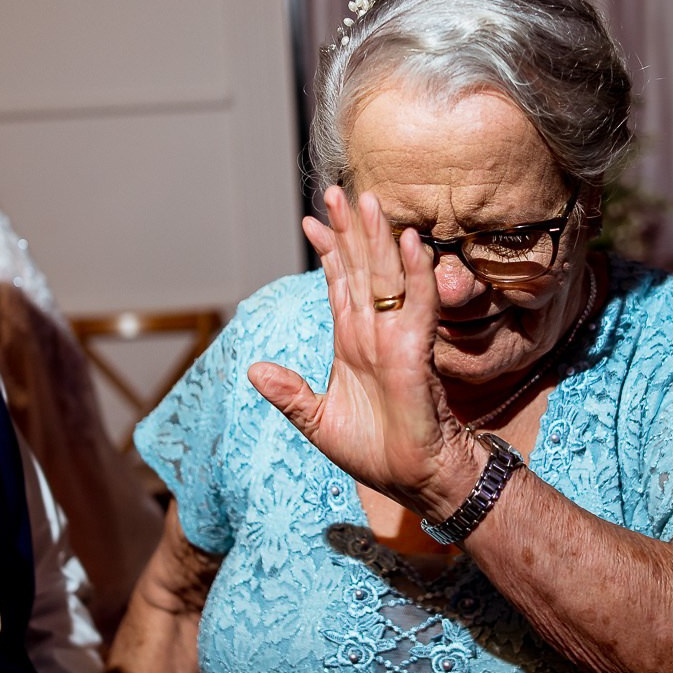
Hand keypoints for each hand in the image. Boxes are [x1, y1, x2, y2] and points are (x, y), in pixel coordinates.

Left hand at [247, 186, 477, 517]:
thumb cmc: (376, 454)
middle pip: (361, 269)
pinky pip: (418, 304)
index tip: (311, 222)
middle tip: (335, 191)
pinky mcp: (419, 351)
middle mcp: (375, 332)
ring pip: (387, 276)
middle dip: (348, 230)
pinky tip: (408, 242)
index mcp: (353, 343)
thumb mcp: (318, 422)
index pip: (339, 285)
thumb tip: (253, 370)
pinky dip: (414, 272)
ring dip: (378, 238)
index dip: (327, 253)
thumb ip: (289, 394)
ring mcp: (398, 337)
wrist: (416, 481)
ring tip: (368, 200)